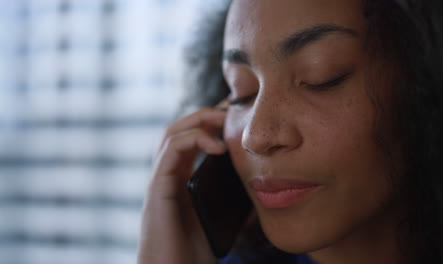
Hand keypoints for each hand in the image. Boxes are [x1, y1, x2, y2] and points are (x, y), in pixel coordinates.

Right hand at [137, 106, 226, 263]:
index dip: (210, 124)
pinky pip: (169, 151)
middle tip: (231, 112)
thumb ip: (231, 200)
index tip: (236, 118)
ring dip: (198, 121)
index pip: (190, 139)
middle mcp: (168, 174)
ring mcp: (160, 179)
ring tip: (223, 121)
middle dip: (205, 115)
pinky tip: (216, 147)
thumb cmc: (193, 251)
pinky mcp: (157, 188)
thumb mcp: (220, 218)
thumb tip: (258, 189)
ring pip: (171, 134)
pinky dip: (192, 140)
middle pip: (179, 129)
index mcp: (181, 179)